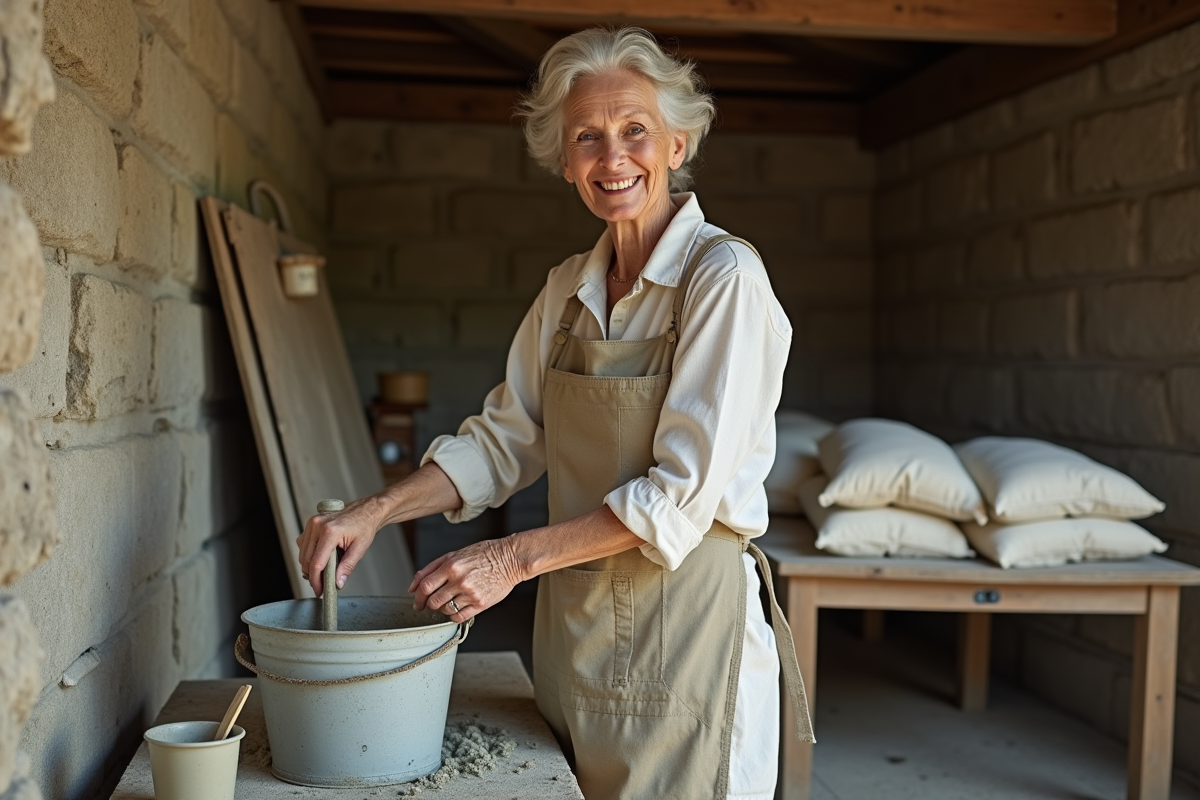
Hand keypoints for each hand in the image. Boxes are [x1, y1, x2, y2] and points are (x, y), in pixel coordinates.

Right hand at [297, 495, 383, 595]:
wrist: (366, 510)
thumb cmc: (364, 526)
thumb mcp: (359, 548)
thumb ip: (347, 567)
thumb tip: (337, 583)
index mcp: (330, 532)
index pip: (316, 563)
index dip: (316, 581)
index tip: (319, 591)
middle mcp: (318, 526)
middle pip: (307, 560)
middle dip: (312, 576)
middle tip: (321, 586)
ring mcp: (312, 523)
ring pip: (303, 553)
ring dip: (309, 566)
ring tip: (322, 574)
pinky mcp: (311, 523)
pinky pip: (303, 544)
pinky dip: (308, 554)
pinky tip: (319, 559)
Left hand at [409, 537, 525, 622]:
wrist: (510, 559)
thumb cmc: (483, 554)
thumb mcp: (454, 554)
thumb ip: (431, 568)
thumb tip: (413, 586)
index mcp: (451, 566)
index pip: (425, 587)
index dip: (418, 597)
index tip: (417, 602)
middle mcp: (460, 580)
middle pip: (433, 601)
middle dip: (429, 604)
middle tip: (431, 603)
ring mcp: (471, 593)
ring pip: (445, 610)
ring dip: (442, 609)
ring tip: (448, 602)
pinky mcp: (481, 604)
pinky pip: (459, 617)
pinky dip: (454, 615)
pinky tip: (458, 607)